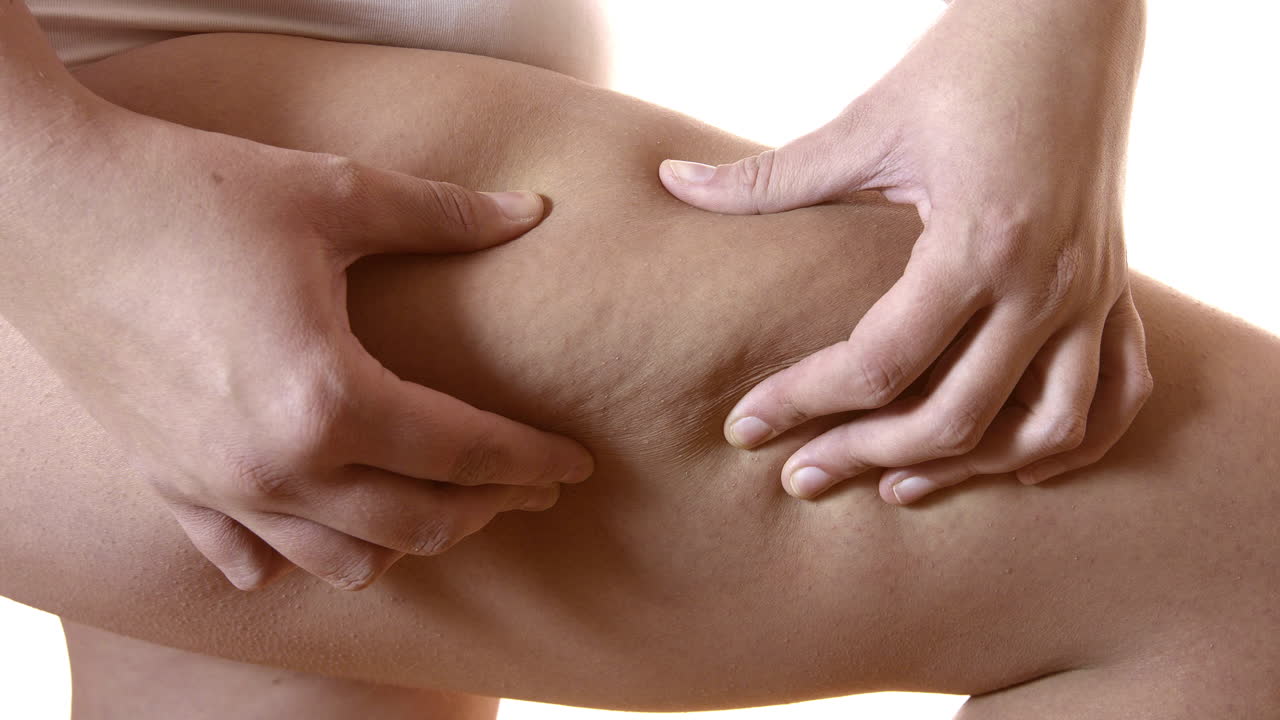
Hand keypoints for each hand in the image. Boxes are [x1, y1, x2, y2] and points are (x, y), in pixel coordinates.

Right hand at [0, 105, 592, 589]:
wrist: (45, 206)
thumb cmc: (191, 193)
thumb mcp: (333, 194)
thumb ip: (443, 215)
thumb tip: (530, 213)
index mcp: (328, 399)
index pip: (463, 451)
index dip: (531, 460)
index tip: (576, 464)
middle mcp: (276, 467)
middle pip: (415, 523)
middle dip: (486, 509)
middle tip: (527, 487)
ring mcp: (217, 487)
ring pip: (339, 560)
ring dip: (407, 543)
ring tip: (444, 509)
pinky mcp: (169, 482)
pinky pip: (243, 556)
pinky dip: (296, 559)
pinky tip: (317, 544)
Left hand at [659, 0, 1151, 503]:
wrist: (1073, 18)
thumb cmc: (968, 62)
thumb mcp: (868, 123)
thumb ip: (769, 177)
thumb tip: (673, 183)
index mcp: (977, 243)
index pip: (880, 362)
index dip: (802, 402)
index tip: (745, 427)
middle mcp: (1044, 283)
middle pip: (956, 418)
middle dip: (866, 456)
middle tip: (799, 479)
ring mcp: (1092, 291)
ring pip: (1047, 428)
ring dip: (971, 471)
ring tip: (894, 488)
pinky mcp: (1114, 286)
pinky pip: (1120, 393)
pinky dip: (1072, 442)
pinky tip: (1017, 463)